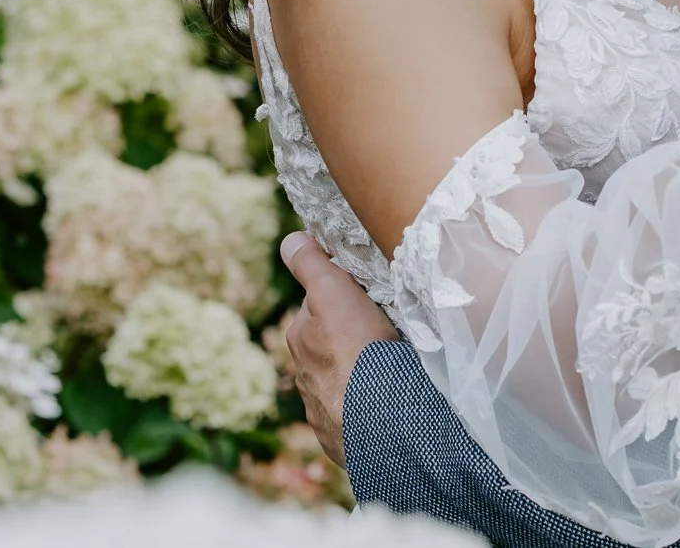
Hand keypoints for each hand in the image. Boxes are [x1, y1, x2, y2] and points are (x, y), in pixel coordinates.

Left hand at [280, 231, 397, 468]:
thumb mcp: (333, 292)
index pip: (319, 309)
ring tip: (389, 369)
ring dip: (360, 374)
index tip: (366, 299)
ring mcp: (323, 410)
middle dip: (349, 340)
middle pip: (329, 346)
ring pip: (342, 380)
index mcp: (300, 340)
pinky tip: (386, 401)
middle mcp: (304, 376)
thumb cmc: (356, 350)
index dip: (342, 299)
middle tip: (383, 333)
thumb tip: (290, 241)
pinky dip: (367, 406)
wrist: (380, 420)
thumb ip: (311, 265)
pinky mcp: (343, 439)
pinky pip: (356, 413)